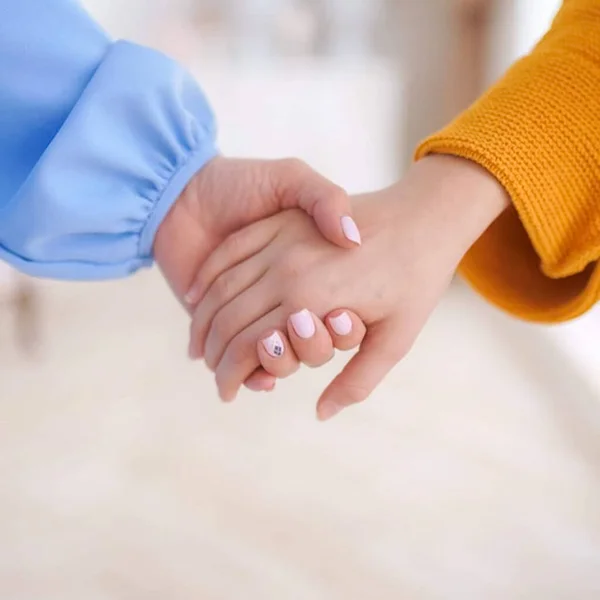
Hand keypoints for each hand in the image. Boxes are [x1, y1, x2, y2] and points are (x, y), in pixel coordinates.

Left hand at [153, 156, 360, 388]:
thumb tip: (351, 237)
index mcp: (311, 274)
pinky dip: (253, 375)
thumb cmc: (240, 183)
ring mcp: (255, 317)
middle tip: (303, 324)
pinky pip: (246, 365)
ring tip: (272, 345)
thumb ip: (325, 198)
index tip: (346, 317)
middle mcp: (287, 300)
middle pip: (311, 343)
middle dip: (313, 347)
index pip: (340, 316)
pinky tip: (258, 377)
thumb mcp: (291, 179)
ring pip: (279, 358)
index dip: (346, 327)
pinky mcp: (225, 331)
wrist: (184, 195)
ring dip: (282, 363)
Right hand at [187, 155, 509, 417]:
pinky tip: (196, 295)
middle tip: (211, 374)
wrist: (424, 217)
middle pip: (228, 318)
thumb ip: (356, 381)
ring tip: (198, 344)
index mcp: (310, 301)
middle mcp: (287, 268)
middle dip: (212, 353)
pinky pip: (231, 250)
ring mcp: (281, 239)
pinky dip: (208, 276)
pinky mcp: (280, 220)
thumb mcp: (396, 340)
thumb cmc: (415, 281)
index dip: (232, 375)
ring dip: (204, 319)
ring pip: (222, 286)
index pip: (250, 346)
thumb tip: (321, 413)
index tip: (227, 392)